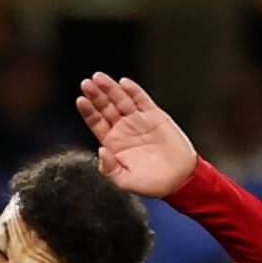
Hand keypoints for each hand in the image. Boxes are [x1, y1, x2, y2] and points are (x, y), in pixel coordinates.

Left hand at [75, 73, 195, 197]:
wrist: (180, 179)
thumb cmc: (153, 184)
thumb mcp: (126, 182)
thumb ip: (109, 169)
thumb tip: (100, 151)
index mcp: (114, 144)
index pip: (96, 123)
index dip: (88, 111)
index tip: (81, 100)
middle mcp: (124, 130)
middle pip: (106, 107)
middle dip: (96, 95)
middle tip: (87, 84)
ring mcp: (138, 121)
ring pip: (121, 100)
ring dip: (110, 88)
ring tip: (99, 78)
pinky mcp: (154, 116)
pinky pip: (141, 99)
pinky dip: (133, 90)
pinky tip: (124, 83)